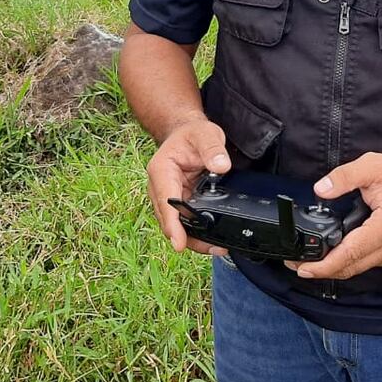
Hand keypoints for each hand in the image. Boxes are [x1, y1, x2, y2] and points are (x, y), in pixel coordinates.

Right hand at [146, 116, 231, 256]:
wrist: (187, 133)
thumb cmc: (192, 134)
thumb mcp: (205, 134)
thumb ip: (212, 149)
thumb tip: (221, 166)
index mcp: (161, 171)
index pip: (166, 201)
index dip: (172, 224)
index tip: (178, 243)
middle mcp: (160, 188)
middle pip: (169, 220)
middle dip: (187, 238)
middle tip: (213, 248)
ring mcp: (168, 198)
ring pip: (176, 225)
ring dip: (194, 239)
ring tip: (217, 248)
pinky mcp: (178, 203)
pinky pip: (185, 221)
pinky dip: (197, 232)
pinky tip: (213, 240)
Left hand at [285, 152, 381, 280]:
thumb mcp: (371, 165)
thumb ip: (344, 177)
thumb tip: (320, 190)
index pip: (352, 253)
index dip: (325, 265)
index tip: (304, 268)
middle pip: (351, 267)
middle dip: (321, 269)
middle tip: (295, 264)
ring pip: (357, 269)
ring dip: (331, 268)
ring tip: (306, 261)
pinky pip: (364, 264)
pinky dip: (345, 263)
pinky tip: (328, 256)